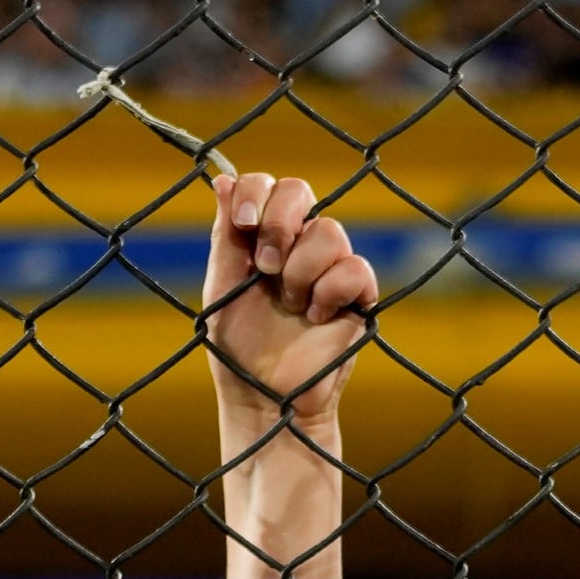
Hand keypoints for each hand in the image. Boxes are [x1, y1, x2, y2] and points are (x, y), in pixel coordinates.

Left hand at [200, 172, 375, 451]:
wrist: (266, 401)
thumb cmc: (238, 351)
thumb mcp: (221, 289)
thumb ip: (225, 237)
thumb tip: (221, 177)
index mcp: (261, 238)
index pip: (267, 186)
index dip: (256, 193)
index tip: (243, 224)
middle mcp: (297, 246)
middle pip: (301, 190)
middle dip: (280, 222)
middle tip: (266, 265)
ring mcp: (329, 269)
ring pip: (329, 231)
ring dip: (301, 270)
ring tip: (291, 305)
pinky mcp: (358, 296)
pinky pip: (356, 269)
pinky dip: (330, 291)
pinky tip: (317, 317)